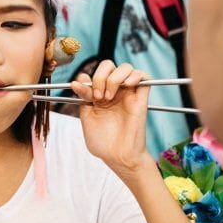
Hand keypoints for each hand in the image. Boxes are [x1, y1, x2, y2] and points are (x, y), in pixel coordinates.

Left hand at [72, 61, 154, 180]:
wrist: (119, 157)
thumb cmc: (103, 144)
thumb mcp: (86, 119)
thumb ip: (83, 99)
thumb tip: (78, 80)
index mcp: (99, 96)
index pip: (93, 74)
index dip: (86, 79)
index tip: (82, 92)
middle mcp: (113, 92)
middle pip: (108, 66)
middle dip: (100, 76)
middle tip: (98, 96)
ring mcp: (127, 94)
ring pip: (125, 67)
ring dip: (114, 78)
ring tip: (110, 96)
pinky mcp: (141, 98)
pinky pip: (144, 75)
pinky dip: (135, 75)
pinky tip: (127, 86)